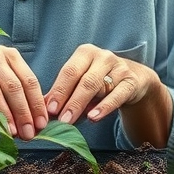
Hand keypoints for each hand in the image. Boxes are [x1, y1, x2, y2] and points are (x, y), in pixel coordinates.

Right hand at [0, 45, 47, 139]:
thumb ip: (9, 96)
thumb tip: (26, 124)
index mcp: (8, 56)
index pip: (29, 80)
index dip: (37, 104)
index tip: (42, 124)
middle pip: (16, 87)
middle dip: (25, 112)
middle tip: (30, 133)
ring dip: (7, 114)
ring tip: (14, 132)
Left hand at [44, 44, 161, 124]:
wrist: (133, 80)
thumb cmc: (100, 83)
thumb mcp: (81, 84)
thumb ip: (63, 95)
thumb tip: (41, 109)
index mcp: (85, 53)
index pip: (69, 72)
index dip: (58, 90)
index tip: (49, 109)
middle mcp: (102, 56)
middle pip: (83, 79)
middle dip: (69, 100)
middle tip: (60, 119)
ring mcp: (119, 67)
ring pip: (99, 86)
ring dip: (83, 104)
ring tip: (71, 120)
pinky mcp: (131, 81)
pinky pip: (117, 94)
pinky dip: (105, 107)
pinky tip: (94, 117)